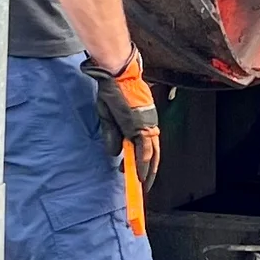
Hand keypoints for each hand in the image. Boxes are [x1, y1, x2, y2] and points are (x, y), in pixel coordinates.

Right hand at [85, 48, 159, 191]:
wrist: (116, 74)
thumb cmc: (113, 90)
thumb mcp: (108, 117)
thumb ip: (112, 136)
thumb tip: (115, 154)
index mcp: (140, 122)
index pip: (144, 146)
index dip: (143, 161)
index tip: (138, 173)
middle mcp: (146, 125)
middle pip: (151, 153)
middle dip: (148, 171)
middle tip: (144, 185)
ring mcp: (146, 126)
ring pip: (151, 153)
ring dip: (147, 171)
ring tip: (143, 184)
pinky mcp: (141, 126)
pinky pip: (144, 149)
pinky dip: (143, 163)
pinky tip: (140, 173)